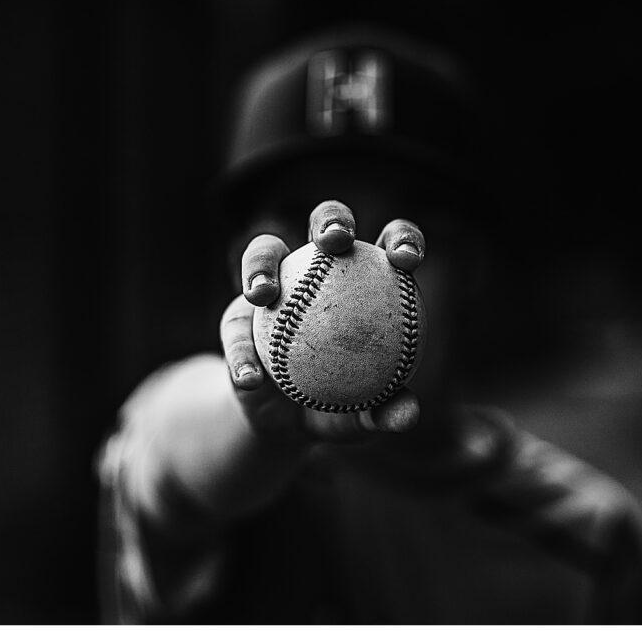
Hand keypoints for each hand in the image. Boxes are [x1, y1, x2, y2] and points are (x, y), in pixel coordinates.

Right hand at [220, 200, 425, 444]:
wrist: (285, 424)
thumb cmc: (338, 408)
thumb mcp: (362, 418)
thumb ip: (384, 413)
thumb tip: (407, 416)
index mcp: (366, 282)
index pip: (390, 248)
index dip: (403, 239)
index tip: (406, 261)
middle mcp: (316, 269)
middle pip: (325, 223)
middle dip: (332, 218)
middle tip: (334, 242)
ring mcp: (272, 284)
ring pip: (264, 250)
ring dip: (261, 263)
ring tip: (264, 295)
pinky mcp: (235, 315)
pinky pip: (234, 328)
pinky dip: (241, 354)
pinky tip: (249, 378)